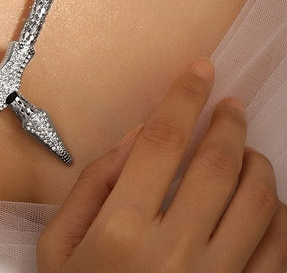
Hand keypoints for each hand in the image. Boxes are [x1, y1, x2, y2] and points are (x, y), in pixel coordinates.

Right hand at [37, 58, 286, 271]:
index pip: (161, 141)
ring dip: (256, 163)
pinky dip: (279, 214)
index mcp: (121, 231)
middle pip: (217, 165)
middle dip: (228, 122)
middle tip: (229, 104)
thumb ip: (92, 184)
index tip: (199, 71)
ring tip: (246, 150)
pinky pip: (279, 251)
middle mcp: (173, 253)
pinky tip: (266, 201)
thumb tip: (136, 138)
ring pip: (257, 202)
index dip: (184, 96)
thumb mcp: (59, 247)